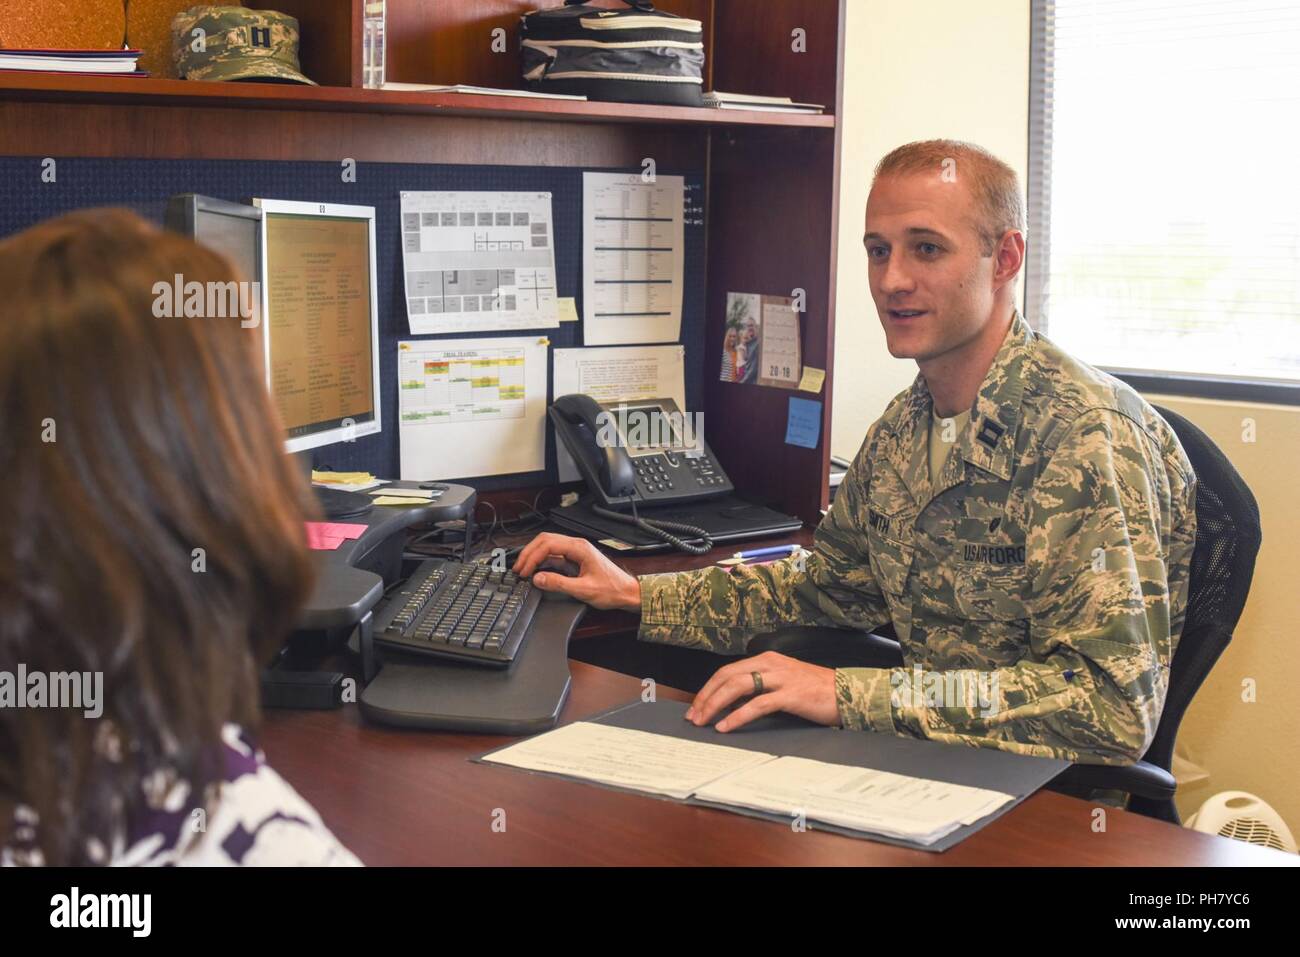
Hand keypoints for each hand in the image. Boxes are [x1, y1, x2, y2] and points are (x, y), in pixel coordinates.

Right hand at [513, 533, 641, 610]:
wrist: (627, 593)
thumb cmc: (612, 590)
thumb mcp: (584, 590)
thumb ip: (559, 584)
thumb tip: (538, 579)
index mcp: (580, 548)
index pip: (548, 544)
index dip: (532, 557)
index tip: (524, 571)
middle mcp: (577, 546)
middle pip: (545, 540)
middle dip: (529, 553)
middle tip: (518, 569)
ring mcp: (575, 551)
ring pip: (548, 546)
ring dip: (534, 556)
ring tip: (523, 570)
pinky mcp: (575, 559)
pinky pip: (554, 555)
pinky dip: (542, 561)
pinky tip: (536, 571)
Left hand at [686, 652, 840, 731]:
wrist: (848, 693)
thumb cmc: (816, 691)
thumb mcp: (784, 682)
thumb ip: (760, 687)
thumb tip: (732, 703)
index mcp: (767, 659)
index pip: (728, 671)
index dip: (709, 688)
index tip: (697, 705)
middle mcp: (771, 664)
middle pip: (727, 676)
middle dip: (706, 696)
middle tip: (693, 716)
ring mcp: (780, 678)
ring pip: (737, 687)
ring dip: (716, 705)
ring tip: (704, 721)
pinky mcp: (790, 695)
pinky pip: (757, 704)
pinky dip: (737, 716)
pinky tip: (726, 726)